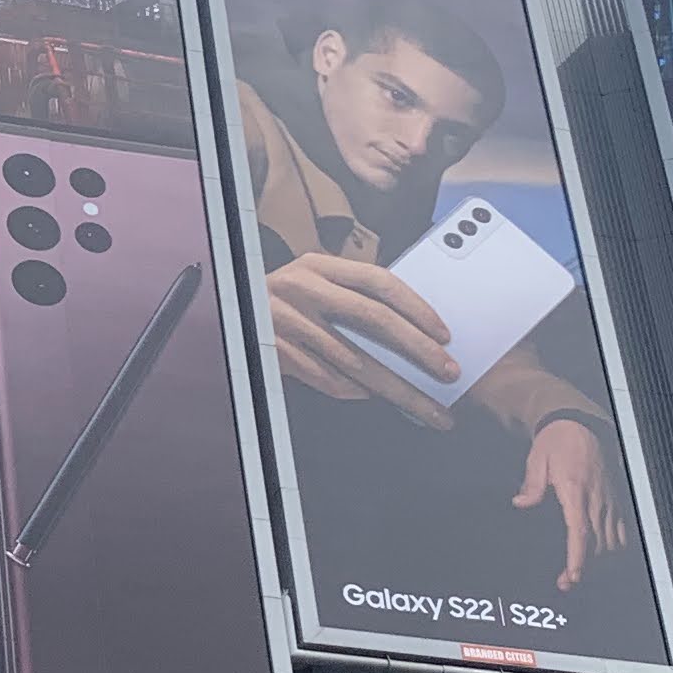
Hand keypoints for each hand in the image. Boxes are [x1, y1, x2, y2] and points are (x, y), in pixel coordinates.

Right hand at [267, 254, 455, 426]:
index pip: (379, 282)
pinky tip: (372, 397)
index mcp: (318, 266)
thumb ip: (351, 296)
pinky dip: (354, 391)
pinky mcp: (278, 354)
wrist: (225, 313)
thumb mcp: (312, 284)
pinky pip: (327, 379)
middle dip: (418, 351)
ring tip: (423, 405)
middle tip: (447, 373)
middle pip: (374, 320)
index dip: (417, 308)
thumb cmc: (281, 302)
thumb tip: (410, 327)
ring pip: (356, 361)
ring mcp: (288, 322)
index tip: (443, 335)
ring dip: (395, 387)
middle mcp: (303, 289)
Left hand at [515, 420, 629, 589]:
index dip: (578, 557)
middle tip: (566, 581)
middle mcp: (596, 498)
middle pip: (596, 542)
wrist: (579, 423)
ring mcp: (608, 499)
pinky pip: (620, 529)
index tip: (573, 575)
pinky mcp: (614, 498)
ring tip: (580, 571)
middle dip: (584, 567)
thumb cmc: (557, 440)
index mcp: (576, 489)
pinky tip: (602, 556)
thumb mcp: (538, 458)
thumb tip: (521, 502)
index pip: (580, 530)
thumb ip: (532, 484)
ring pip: (610, 540)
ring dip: (598, 560)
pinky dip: (614, 546)